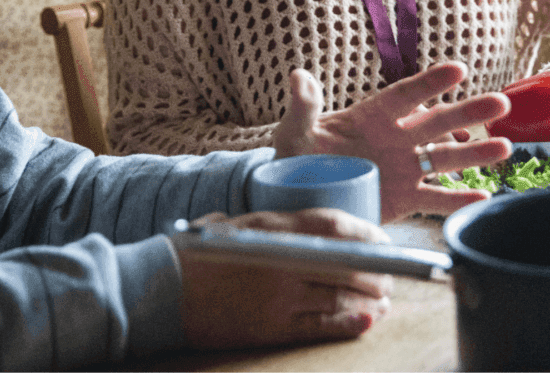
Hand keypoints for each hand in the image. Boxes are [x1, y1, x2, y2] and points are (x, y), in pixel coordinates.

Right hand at [177, 208, 392, 349]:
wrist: (160, 288)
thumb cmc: (195, 251)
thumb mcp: (234, 223)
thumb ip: (270, 224)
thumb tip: (303, 228)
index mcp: (272, 227)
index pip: (334, 225)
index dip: (366, 233)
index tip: (383, 240)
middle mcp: (281, 258)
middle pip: (346, 263)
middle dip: (376, 271)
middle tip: (389, 277)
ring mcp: (278, 295)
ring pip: (340, 295)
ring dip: (370, 299)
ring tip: (383, 301)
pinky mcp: (270, 326)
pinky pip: (320, 325)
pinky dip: (348, 324)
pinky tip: (367, 321)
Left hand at [273, 62, 511, 221]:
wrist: (301, 193)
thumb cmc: (297, 153)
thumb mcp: (295, 128)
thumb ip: (303, 105)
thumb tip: (299, 77)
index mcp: (373, 115)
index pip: (405, 95)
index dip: (430, 83)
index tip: (458, 70)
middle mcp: (396, 137)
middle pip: (437, 122)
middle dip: (468, 112)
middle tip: (500, 102)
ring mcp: (404, 167)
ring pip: (445, 158)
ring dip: (475, 153)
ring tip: (503, 148)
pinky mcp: (404, 198)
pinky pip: (436, 199)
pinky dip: (458, 199)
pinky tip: (483, 197)